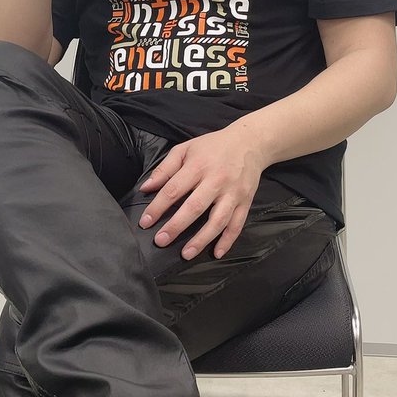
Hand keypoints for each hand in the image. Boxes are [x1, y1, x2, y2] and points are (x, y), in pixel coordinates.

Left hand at [138, 125, 264, 259]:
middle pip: (195, 207)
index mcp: (198, 166)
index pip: (174, 189)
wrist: (250, 142)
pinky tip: (217, 253)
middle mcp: (217, 180)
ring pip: (217, 220)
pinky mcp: (246, 201)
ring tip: (186, 254)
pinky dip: (228, 240)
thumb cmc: (213, 147)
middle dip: (176, 226)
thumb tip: (146, 188)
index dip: (158, 207)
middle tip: (160, 241)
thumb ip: (164, 168)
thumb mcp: (185, 149)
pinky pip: (237, 224)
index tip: (146, 222)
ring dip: (202, 239)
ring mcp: (233, 193)